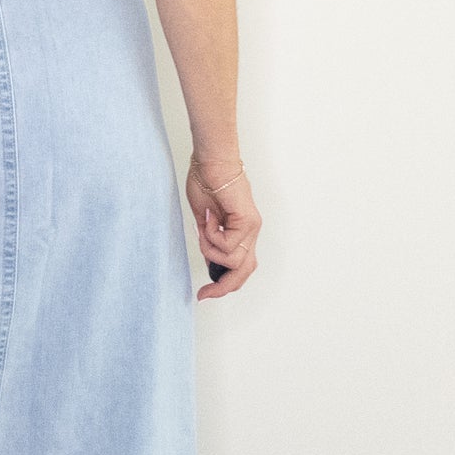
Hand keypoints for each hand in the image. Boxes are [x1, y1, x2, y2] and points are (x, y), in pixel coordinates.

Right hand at [185, 155, 260, 299]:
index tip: (204, 294)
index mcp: (241, 233)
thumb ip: (210, 243)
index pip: (240, 268)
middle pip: (244, 272)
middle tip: (205, 293)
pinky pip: (228, 244)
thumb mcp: (205, 223)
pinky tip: (209, 217)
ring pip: (233, 260)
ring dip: (211, 250)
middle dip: (223, 286)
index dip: (224, 285)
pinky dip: (212, 235)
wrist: (210, 161)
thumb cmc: (206, 182)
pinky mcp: (247, 220)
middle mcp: (250, 232)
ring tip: (203, 228)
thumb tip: (210, 262)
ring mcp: (251, 227)